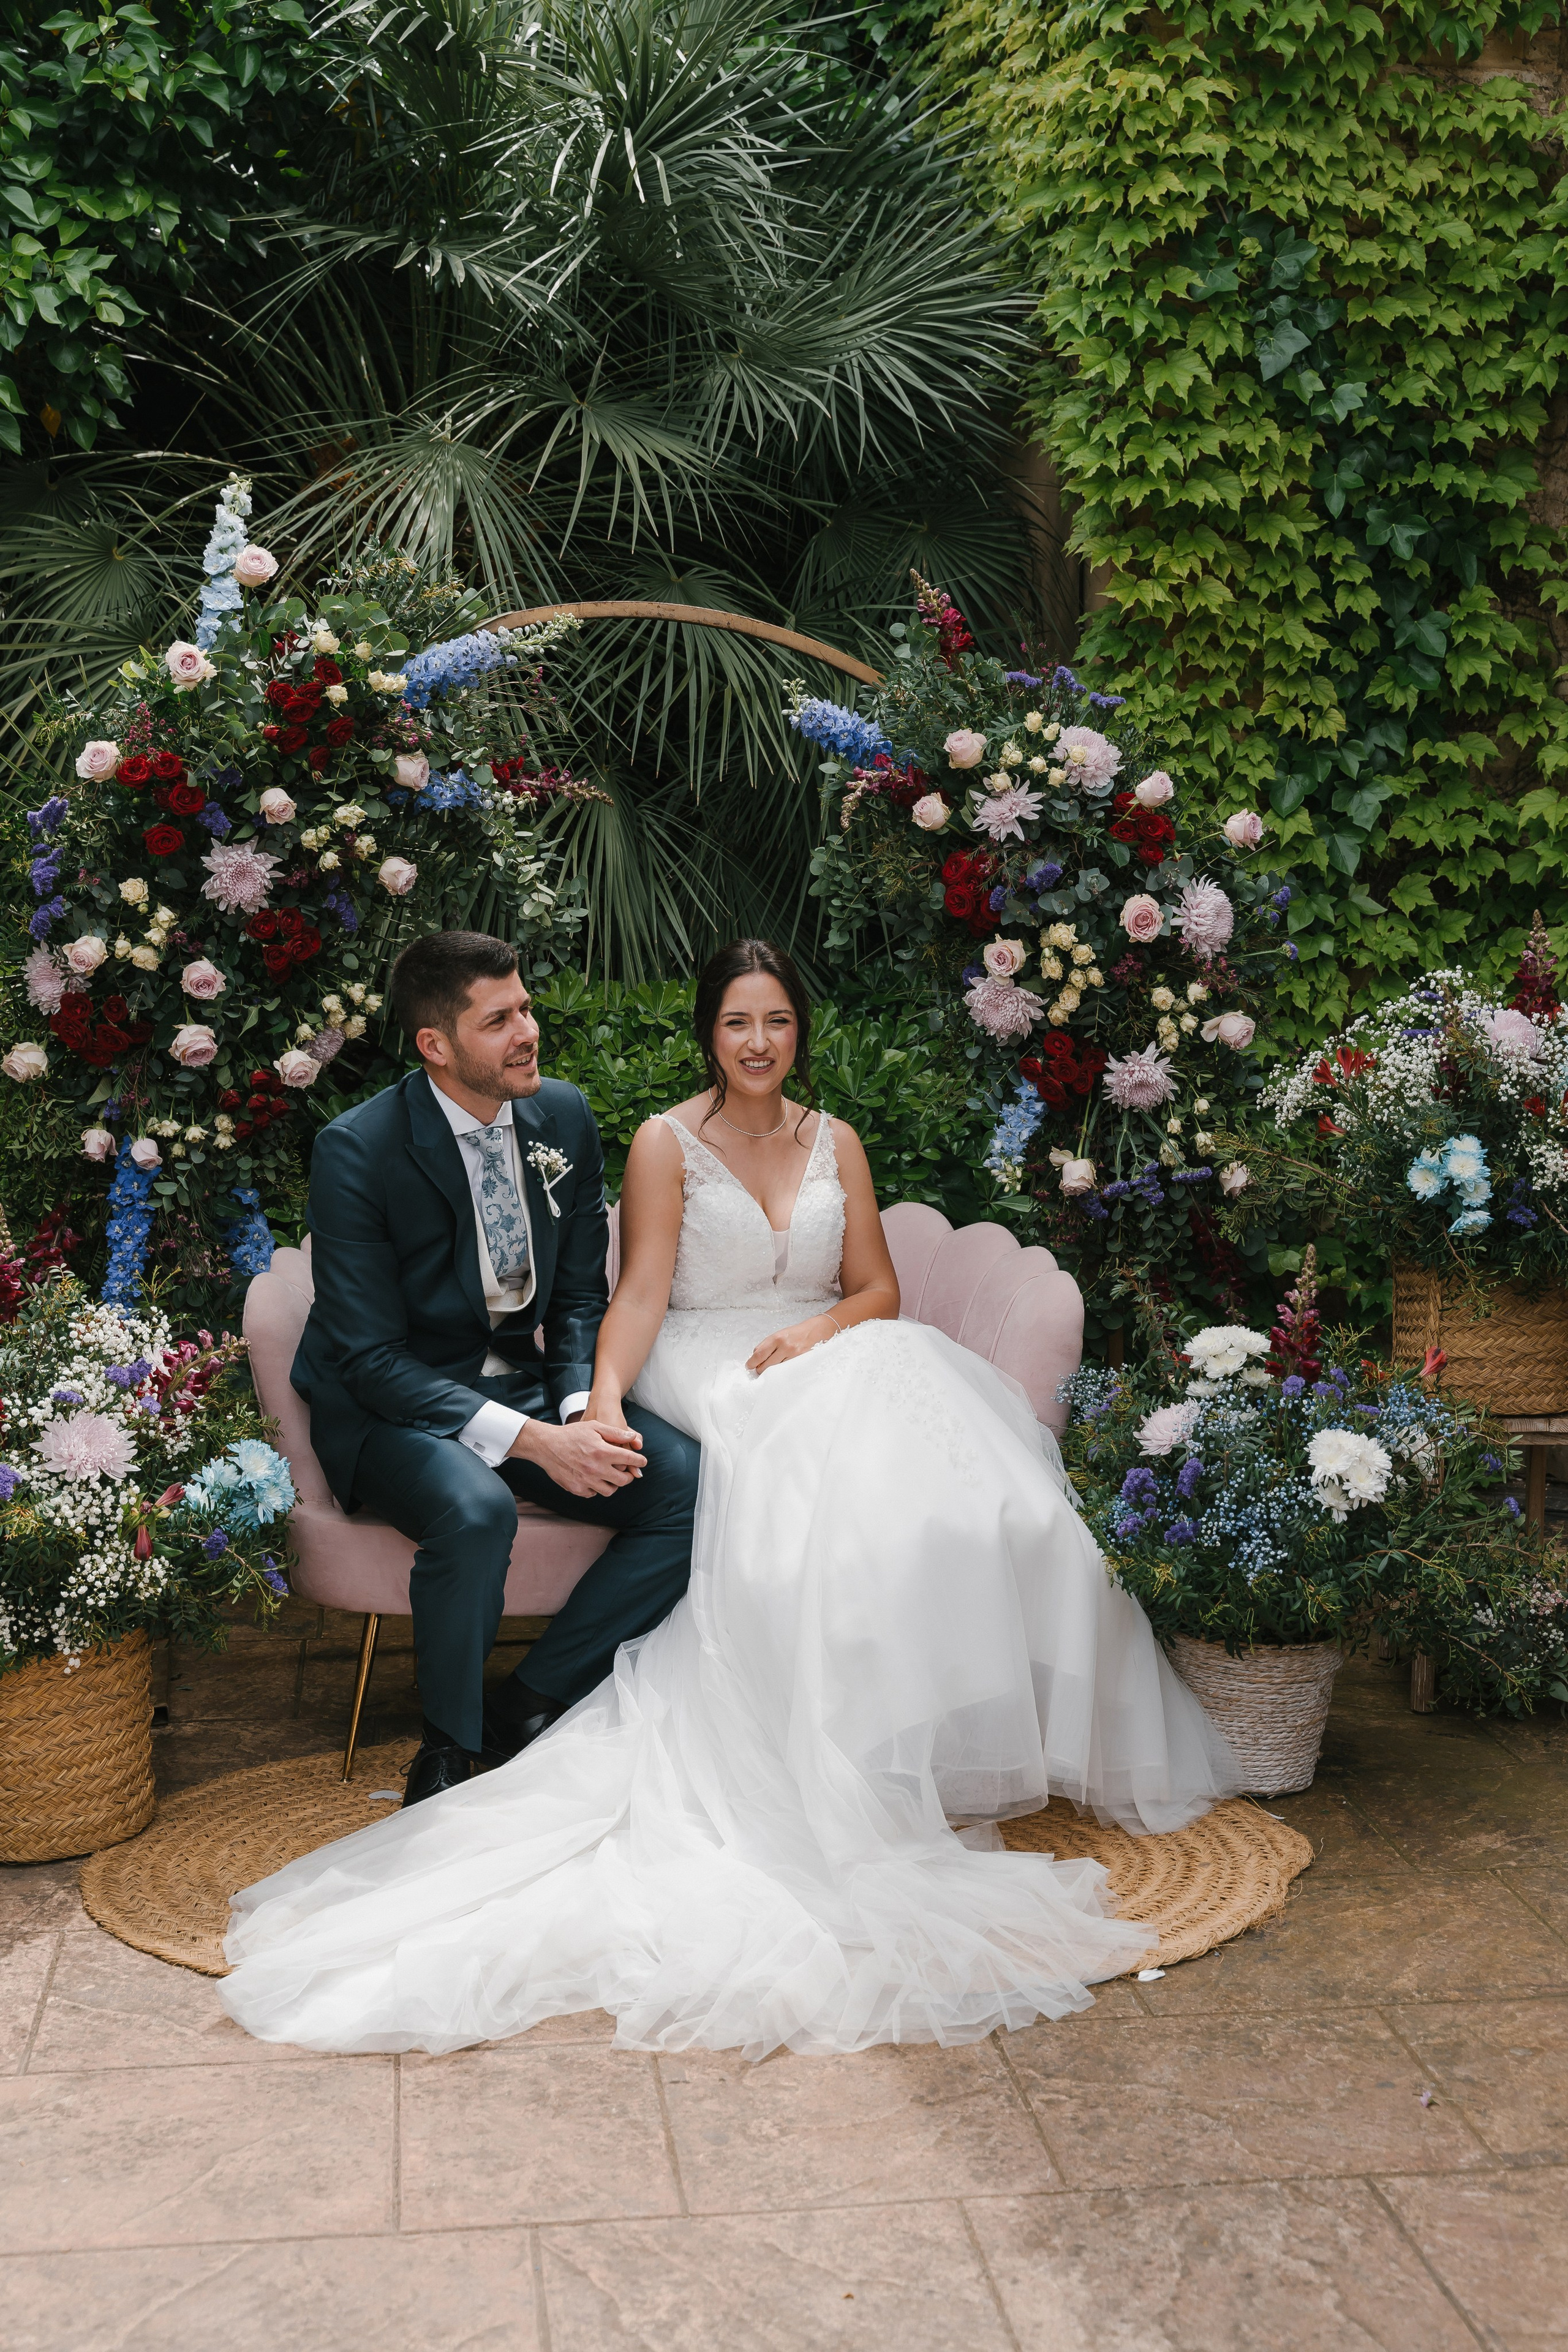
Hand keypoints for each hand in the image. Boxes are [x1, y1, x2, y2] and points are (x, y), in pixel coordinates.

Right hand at [511, 1414, 644, 1497]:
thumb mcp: (594, 1427)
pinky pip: (594, 1493)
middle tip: (627, 1471)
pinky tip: (595, 1479)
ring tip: (611, 1476)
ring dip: (614, 1484)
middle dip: (629, 1475)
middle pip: (623, 1480)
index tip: (642, 1462)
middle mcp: (596, 1469)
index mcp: (602, 1452)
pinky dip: (597, 1488)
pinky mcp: (577, 1489)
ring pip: (610, 1490)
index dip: (639, 1461)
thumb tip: (633, 1438)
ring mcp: (586, 1481)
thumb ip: (615, 1433)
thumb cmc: (571, 1434)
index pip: (629, 1460)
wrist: (546, 1446)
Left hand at [746, 1313, 839, 1374]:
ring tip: (772, 1369)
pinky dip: (782, 1373)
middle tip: (760, 1369)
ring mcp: (794, 1356)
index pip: (759, 1354)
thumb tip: (755, 1356)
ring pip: (775, 1371)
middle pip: (765, 1366)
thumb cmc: (798, 1333)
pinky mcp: (802, 1363)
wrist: (818, 1330)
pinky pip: (787, 1372)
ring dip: (771, 1372)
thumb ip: (767, 1344)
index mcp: (777, 1338)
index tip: (749, 1366)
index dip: (751, 1362)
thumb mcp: (780, 1334)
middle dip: (760, 1369)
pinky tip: (782, 1371)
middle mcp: (785, 1347)